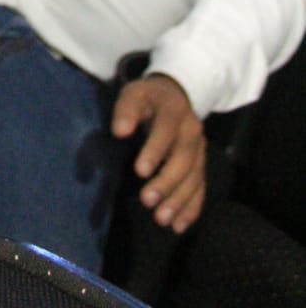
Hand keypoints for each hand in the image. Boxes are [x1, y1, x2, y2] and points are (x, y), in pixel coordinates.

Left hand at [111, 73, 205, 233]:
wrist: (176, 95)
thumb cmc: (148, 98)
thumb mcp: (134, 93)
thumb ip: (126, 109)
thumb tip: (119, 131)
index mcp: (174, 110)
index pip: (166, 130)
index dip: (155, 150)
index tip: (140, 171)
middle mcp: (191, 130)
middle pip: (184, 158)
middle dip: (167, 182)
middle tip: (147, 201)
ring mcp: (200, 149)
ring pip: (194, 177)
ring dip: (179, 200)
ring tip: (161, 219)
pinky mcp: (201, 164)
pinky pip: (201, 188)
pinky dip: (191, 208)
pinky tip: (179, 226)